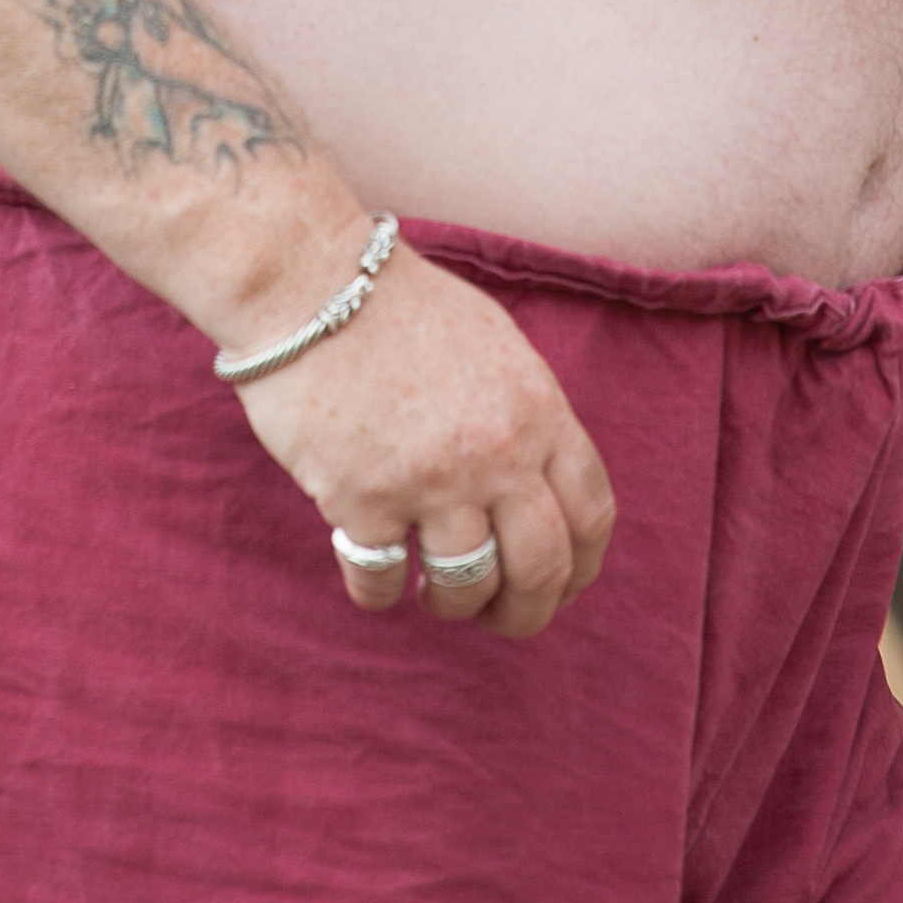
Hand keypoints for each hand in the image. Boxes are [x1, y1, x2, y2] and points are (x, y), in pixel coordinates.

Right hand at [230, 244, 615, 636]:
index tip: (559, 584)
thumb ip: (529, 416)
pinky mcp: (362, 502)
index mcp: (538, 410)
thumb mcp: (496, 345)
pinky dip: (380, 591)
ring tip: (432, 592)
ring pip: (466, 587)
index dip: (581, 566)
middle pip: (541, 569)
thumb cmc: (400, 308)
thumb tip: (544, 485)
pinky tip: (373, 569)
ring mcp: (431, 481)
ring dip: (453, 604)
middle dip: (526, 611)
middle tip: (500, 619)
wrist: (310, 283)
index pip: (592, 514)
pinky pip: (383, 581)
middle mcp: (497, 453)